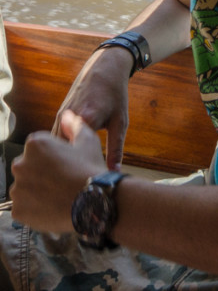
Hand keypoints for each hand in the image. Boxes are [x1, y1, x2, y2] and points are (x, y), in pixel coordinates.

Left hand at [11, 111, 106, 234]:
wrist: (93, 202)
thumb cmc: (90, 169)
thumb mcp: (88, 141)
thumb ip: (75, 125)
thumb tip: (68, 114)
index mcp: (36, 144)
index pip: (37, 147)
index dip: (52, 155)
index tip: (64, 162)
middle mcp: (20, 164)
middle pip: (28, 167)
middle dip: (41, 172)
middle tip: (62, 179)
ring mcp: (17, 189)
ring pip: (25, 187)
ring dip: (37, 190)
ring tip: (59, 194)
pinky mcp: (17, 210)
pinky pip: (24, 207)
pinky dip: (35, 208)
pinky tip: (52, 206)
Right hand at [51, 47, 132, 168]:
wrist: (105, 67)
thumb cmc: (116, 94)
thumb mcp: (120, 121)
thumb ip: (116, 148)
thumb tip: (114, 171)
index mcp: (85, 121)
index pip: (76, 156)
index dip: (82, 170)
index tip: (88, 181)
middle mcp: (67, 119)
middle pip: (59, 153)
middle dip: (67, 167)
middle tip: (77, 179)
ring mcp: (60, 116)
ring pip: (54, 146)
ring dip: (61, 158)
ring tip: (72, 170)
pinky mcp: (58, 115)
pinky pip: (54, 138)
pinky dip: (60, 148)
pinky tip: (70, 156)